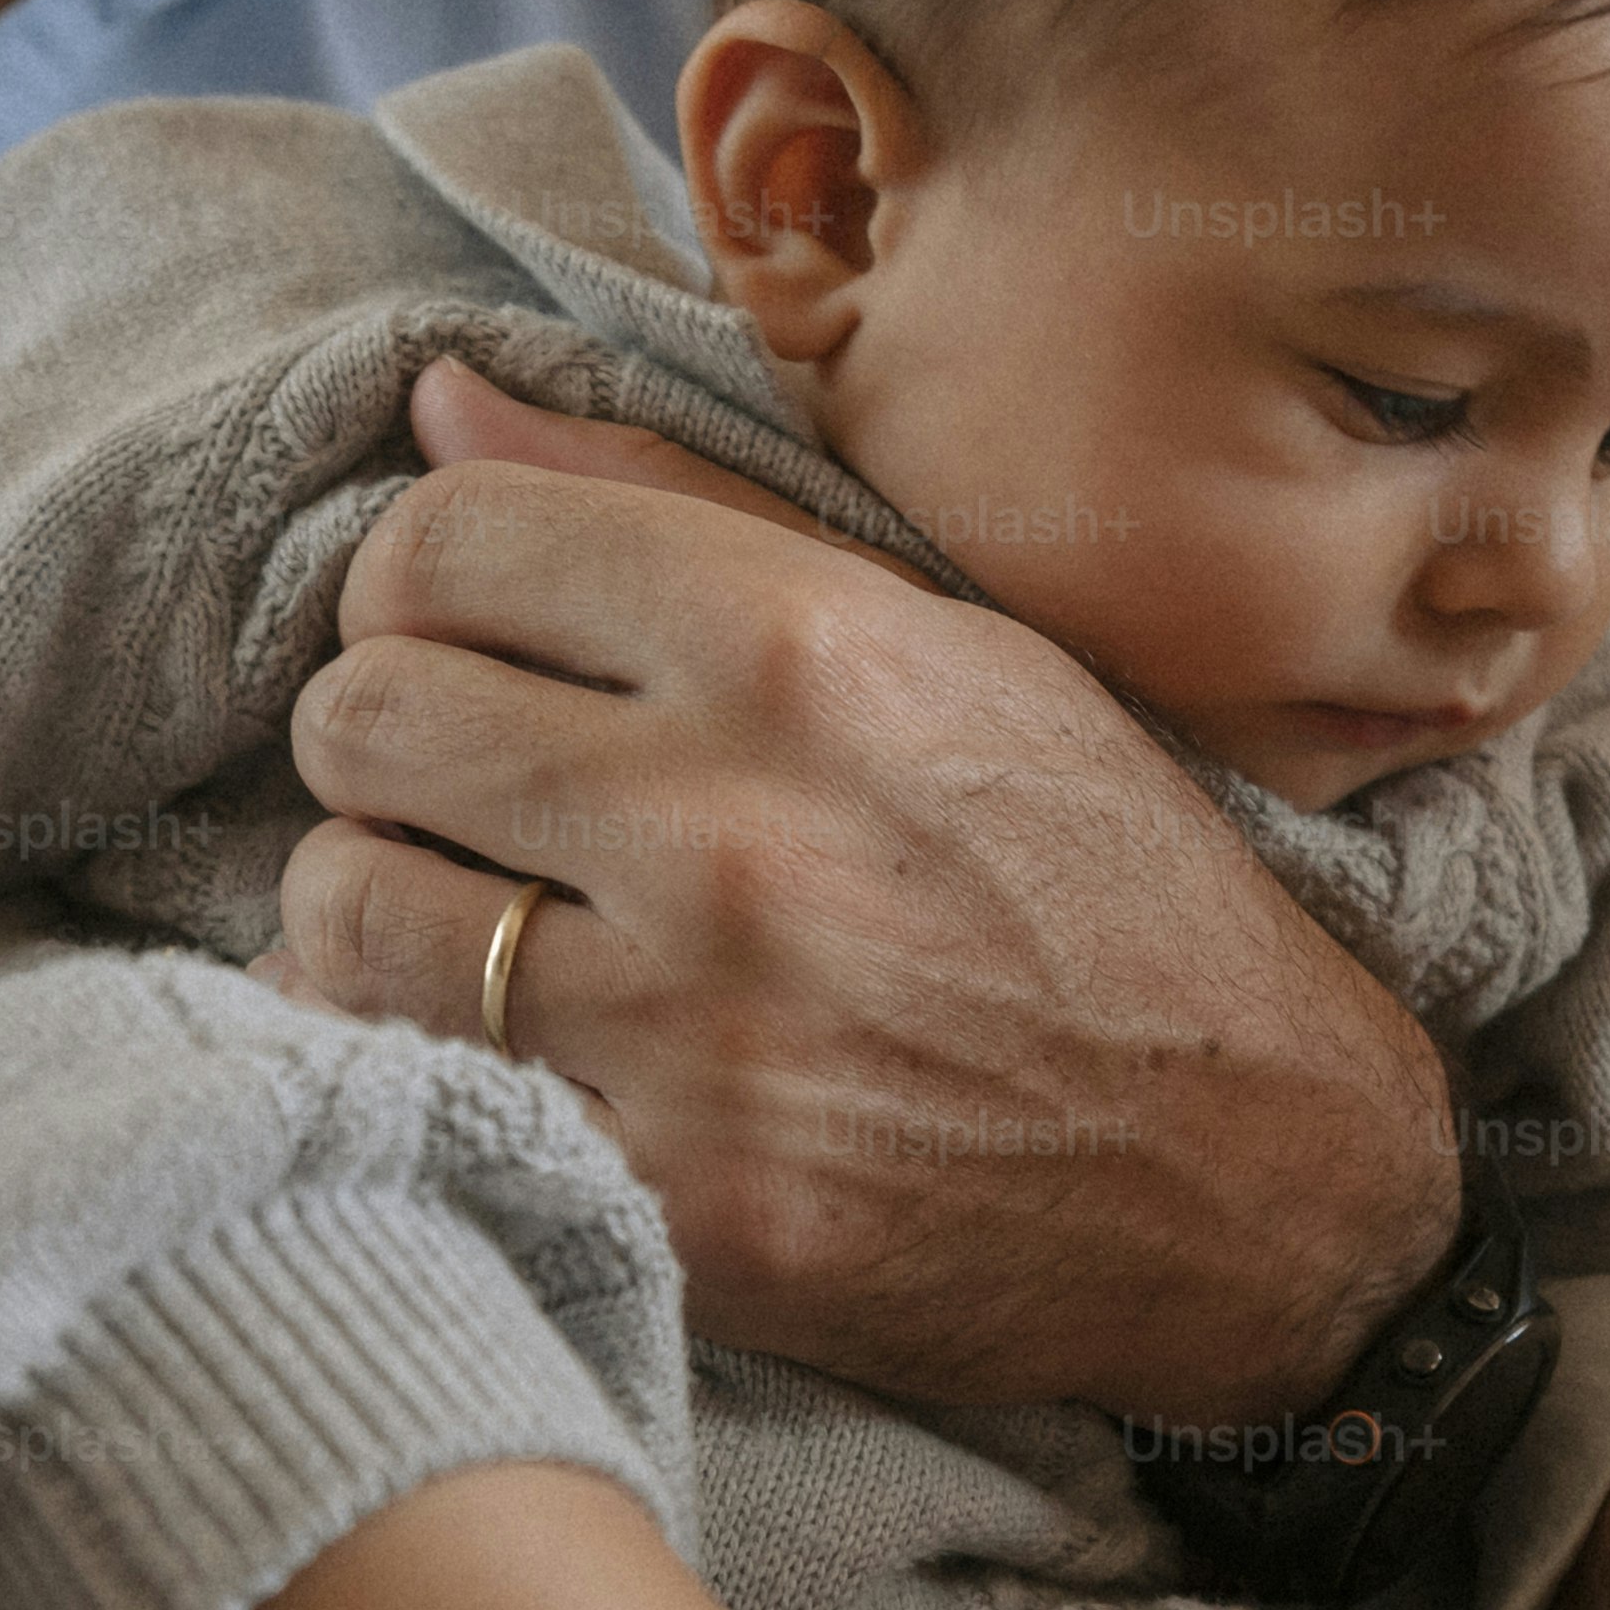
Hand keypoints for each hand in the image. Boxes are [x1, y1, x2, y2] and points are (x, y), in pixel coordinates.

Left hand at [260, 359, 1459, 1420]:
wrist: (1264, 1178)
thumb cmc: (1104, 887)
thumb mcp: (953, 650)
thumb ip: (685, 516)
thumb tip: (436, 406)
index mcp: (805, 651)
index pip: (444, 540)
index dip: (415, 582)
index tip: (460, 637)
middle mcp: (735, 826)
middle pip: (360, 717)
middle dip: (384, 743)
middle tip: (458, 789)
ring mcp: (698, 1029)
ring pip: (345, 912)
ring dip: (378, 913)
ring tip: (472, 922)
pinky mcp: (683, 1203)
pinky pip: (417, 1091)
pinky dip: (431, 1069)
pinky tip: (515, 1053)